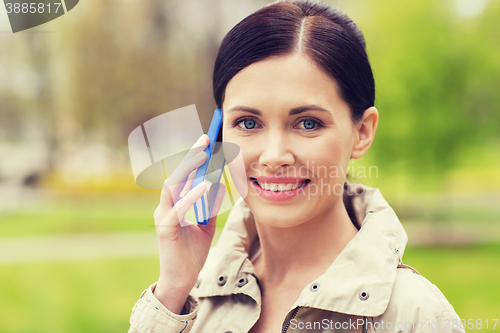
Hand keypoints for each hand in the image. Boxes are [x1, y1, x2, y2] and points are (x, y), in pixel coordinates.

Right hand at [152, 134, 225, 312]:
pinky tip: (202, 187)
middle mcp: (166, 206)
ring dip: (188, 171)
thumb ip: (210, 207)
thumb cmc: (191, 254)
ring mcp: (164, 216)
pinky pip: (177, 209)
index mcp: (175, 204)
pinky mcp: (165, 229)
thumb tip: (219, 186)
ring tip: (203, 158)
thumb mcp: (205, 227)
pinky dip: (189, 197)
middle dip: (190, 157)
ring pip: (172, 186)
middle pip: (176, 175)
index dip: (193, 158)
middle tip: (204, 140)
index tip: (206, 142)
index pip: (183, 176)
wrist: (181, 280)